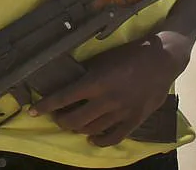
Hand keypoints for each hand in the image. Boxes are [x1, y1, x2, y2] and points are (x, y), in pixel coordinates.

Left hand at [28, 32, 191, 146]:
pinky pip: (114, 137)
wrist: (162, 59)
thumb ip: (87, 74)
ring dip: (78, 128)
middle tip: (57, 116)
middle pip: (75, 119)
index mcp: (96, 82)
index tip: (33, 111)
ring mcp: (121, 112)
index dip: (46, 106)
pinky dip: (100, 141)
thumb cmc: (130, 54)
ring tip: (73, 124)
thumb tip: (69, 83)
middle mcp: (106, 100)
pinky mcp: (134, 120)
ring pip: (92, 129)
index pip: (64, 97)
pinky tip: (93, 138)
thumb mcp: (103, 59)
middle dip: (61, 120)